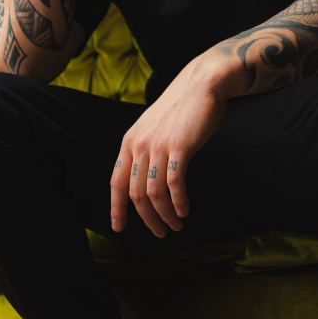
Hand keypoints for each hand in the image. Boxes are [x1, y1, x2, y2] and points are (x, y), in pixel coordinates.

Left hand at [110, 52, 239, 237]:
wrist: (201, 85)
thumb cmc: (180, 109)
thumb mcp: (152, 128)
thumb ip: (144, 150)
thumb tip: (143, 180)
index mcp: (130, 142)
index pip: (116, 181)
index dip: (116, 207)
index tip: (119, 228)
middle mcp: (140, 145)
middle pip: (136, 194)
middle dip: (148, 219)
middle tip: (161, 232)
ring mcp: (158, 145)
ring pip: (154, 193)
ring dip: (165, 215)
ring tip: (176, 225)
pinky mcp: (179, 146)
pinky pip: (174, 183)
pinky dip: (178, 202)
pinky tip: (185, 211)